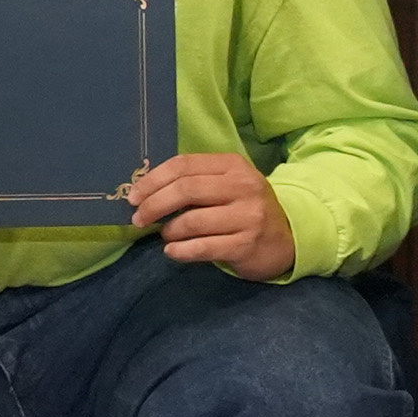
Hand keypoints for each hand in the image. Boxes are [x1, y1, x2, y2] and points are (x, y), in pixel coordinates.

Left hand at [131, 151, 297, 280]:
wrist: (284, 240)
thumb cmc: (244, 210)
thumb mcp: (227, 186)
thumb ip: (194, 182)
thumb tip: (144, 192)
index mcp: (235, 166)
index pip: (184, 165)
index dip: (153, 180)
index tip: (133, 197)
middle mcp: (244, 187)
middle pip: (185, 190)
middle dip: (153, 205)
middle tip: (138, 219)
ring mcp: (248, 216)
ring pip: (191, 221)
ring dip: (169, 231)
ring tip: (166, 236)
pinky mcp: (246, 244)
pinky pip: (201, 247)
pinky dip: (179, 251)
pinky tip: (173, 251)